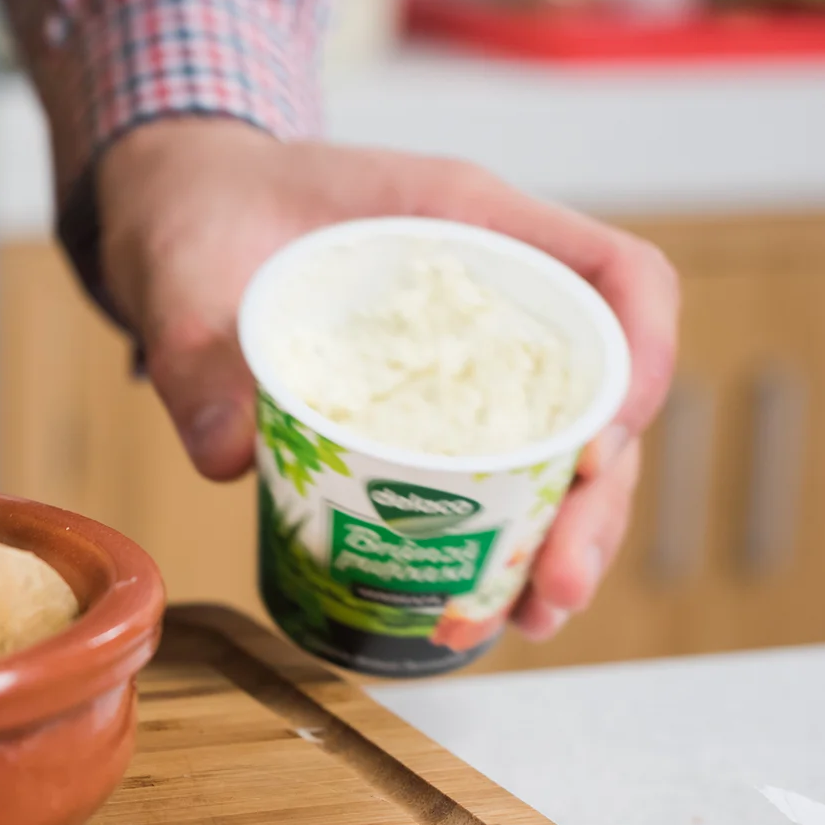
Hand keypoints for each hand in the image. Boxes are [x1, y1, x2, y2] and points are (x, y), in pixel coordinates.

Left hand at [96, 117, 678, 639]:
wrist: (182, 210)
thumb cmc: (204, 206)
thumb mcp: (182, 269)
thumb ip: (194, 351)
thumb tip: (230, 458)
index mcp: (463, 219)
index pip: (611, 272)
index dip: (641, 356)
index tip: (604, 449)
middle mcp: (491, 289)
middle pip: (602, 389)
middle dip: (599, 497)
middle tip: (555, 584)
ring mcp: (469, 351)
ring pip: (564, 445)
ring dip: (564, 535)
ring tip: (531, 617)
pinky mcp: (435, 403)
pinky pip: (502, 469)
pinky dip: (508, 537)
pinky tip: (490, 602)